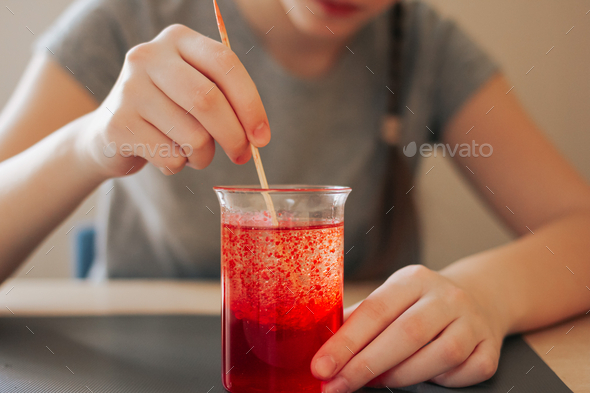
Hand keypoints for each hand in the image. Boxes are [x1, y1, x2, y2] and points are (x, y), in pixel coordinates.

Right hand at [79, 24, 269, 177]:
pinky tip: (165, 155)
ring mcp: (129, 89)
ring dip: (204, 156)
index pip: (225, 63)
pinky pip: (171, 158)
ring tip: (192, 152)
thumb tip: (258, 136)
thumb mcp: (196, 92)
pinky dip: (179, 166)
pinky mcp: (118, 125)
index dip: (251, 103)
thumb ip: (227, 102)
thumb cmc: (168, 113)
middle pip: (208, 100)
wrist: (110, 134)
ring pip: (192, 136)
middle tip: (242, 156)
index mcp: (177, 39)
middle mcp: (149, 56)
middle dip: (234, 136)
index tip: (262, 136)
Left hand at [311, 265, 508, 391]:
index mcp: (413, 279)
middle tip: (336, 386)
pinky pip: (464, 372)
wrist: (478, 298)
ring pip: (439, 356)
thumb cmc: (420, 304)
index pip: (375, 310)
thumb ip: (360, 319)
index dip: (345, 342)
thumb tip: (322, 345)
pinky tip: (424, 377)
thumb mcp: (391, 298)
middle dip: (364, 365)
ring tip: (374, 382)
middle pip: (405, 334)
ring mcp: (472, 322)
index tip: (321, 366)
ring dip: (400, 376)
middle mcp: (445, 297)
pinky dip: (441, 380)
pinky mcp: (490, 347)